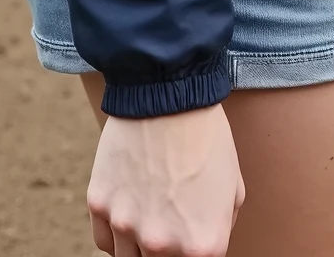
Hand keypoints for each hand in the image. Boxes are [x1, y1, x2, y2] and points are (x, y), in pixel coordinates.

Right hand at [87, 104, 243, 256]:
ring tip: (150, 213)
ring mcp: (127, 226)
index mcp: (202, 245)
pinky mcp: (100, 205)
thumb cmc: (207, 136)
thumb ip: (219, 228)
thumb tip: (203, 246)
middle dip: (167, 249)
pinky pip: (105, 241)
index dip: (195, 249)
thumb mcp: (233, 189)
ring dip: (138, 245)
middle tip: (170, 220)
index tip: (190, 236)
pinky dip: (116, 233)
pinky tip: (128, 210)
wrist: (169, 92)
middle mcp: (162, 244)